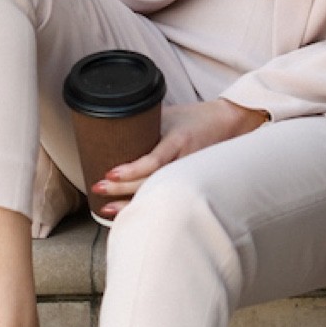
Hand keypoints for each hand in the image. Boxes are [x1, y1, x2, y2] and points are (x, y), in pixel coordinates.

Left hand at [93, 97, 267, 217]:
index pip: (154, 160)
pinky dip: (146, 203)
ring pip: (157, 192)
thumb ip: (144, 124)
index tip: (111, 173)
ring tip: (107, 208)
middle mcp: (183, 160)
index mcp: (178, 141)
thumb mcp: (168, 115)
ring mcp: (187, 173)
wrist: (226, 123)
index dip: (132, 170)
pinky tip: (131, 211)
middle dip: (123, 187)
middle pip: (151, 180)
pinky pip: (164, 194)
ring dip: (130, 202)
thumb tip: (111, 130)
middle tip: (99, 187)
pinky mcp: (187, 181)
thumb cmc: (195, 118)